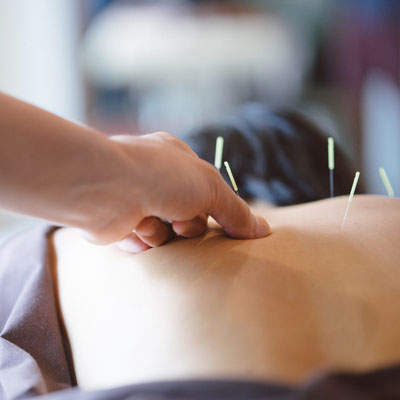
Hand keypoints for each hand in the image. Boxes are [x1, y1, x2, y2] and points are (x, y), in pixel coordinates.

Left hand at [84, 132, 270, 251]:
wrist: (106, 188)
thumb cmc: (160, 176)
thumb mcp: (210, 188)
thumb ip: (236, 212)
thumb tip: (263, 230)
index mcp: (176, 159)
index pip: (206, 190)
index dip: (215, 209)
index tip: (226, 227)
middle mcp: (155, 178)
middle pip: (188, 216)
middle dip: (188, 225)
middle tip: (181, 222)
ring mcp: (136, 200)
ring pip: (167, 233)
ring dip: (165, 234)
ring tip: (152, 222)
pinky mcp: (119, 223)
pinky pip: (144, 243)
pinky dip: (143, 240)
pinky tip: (135, 228)